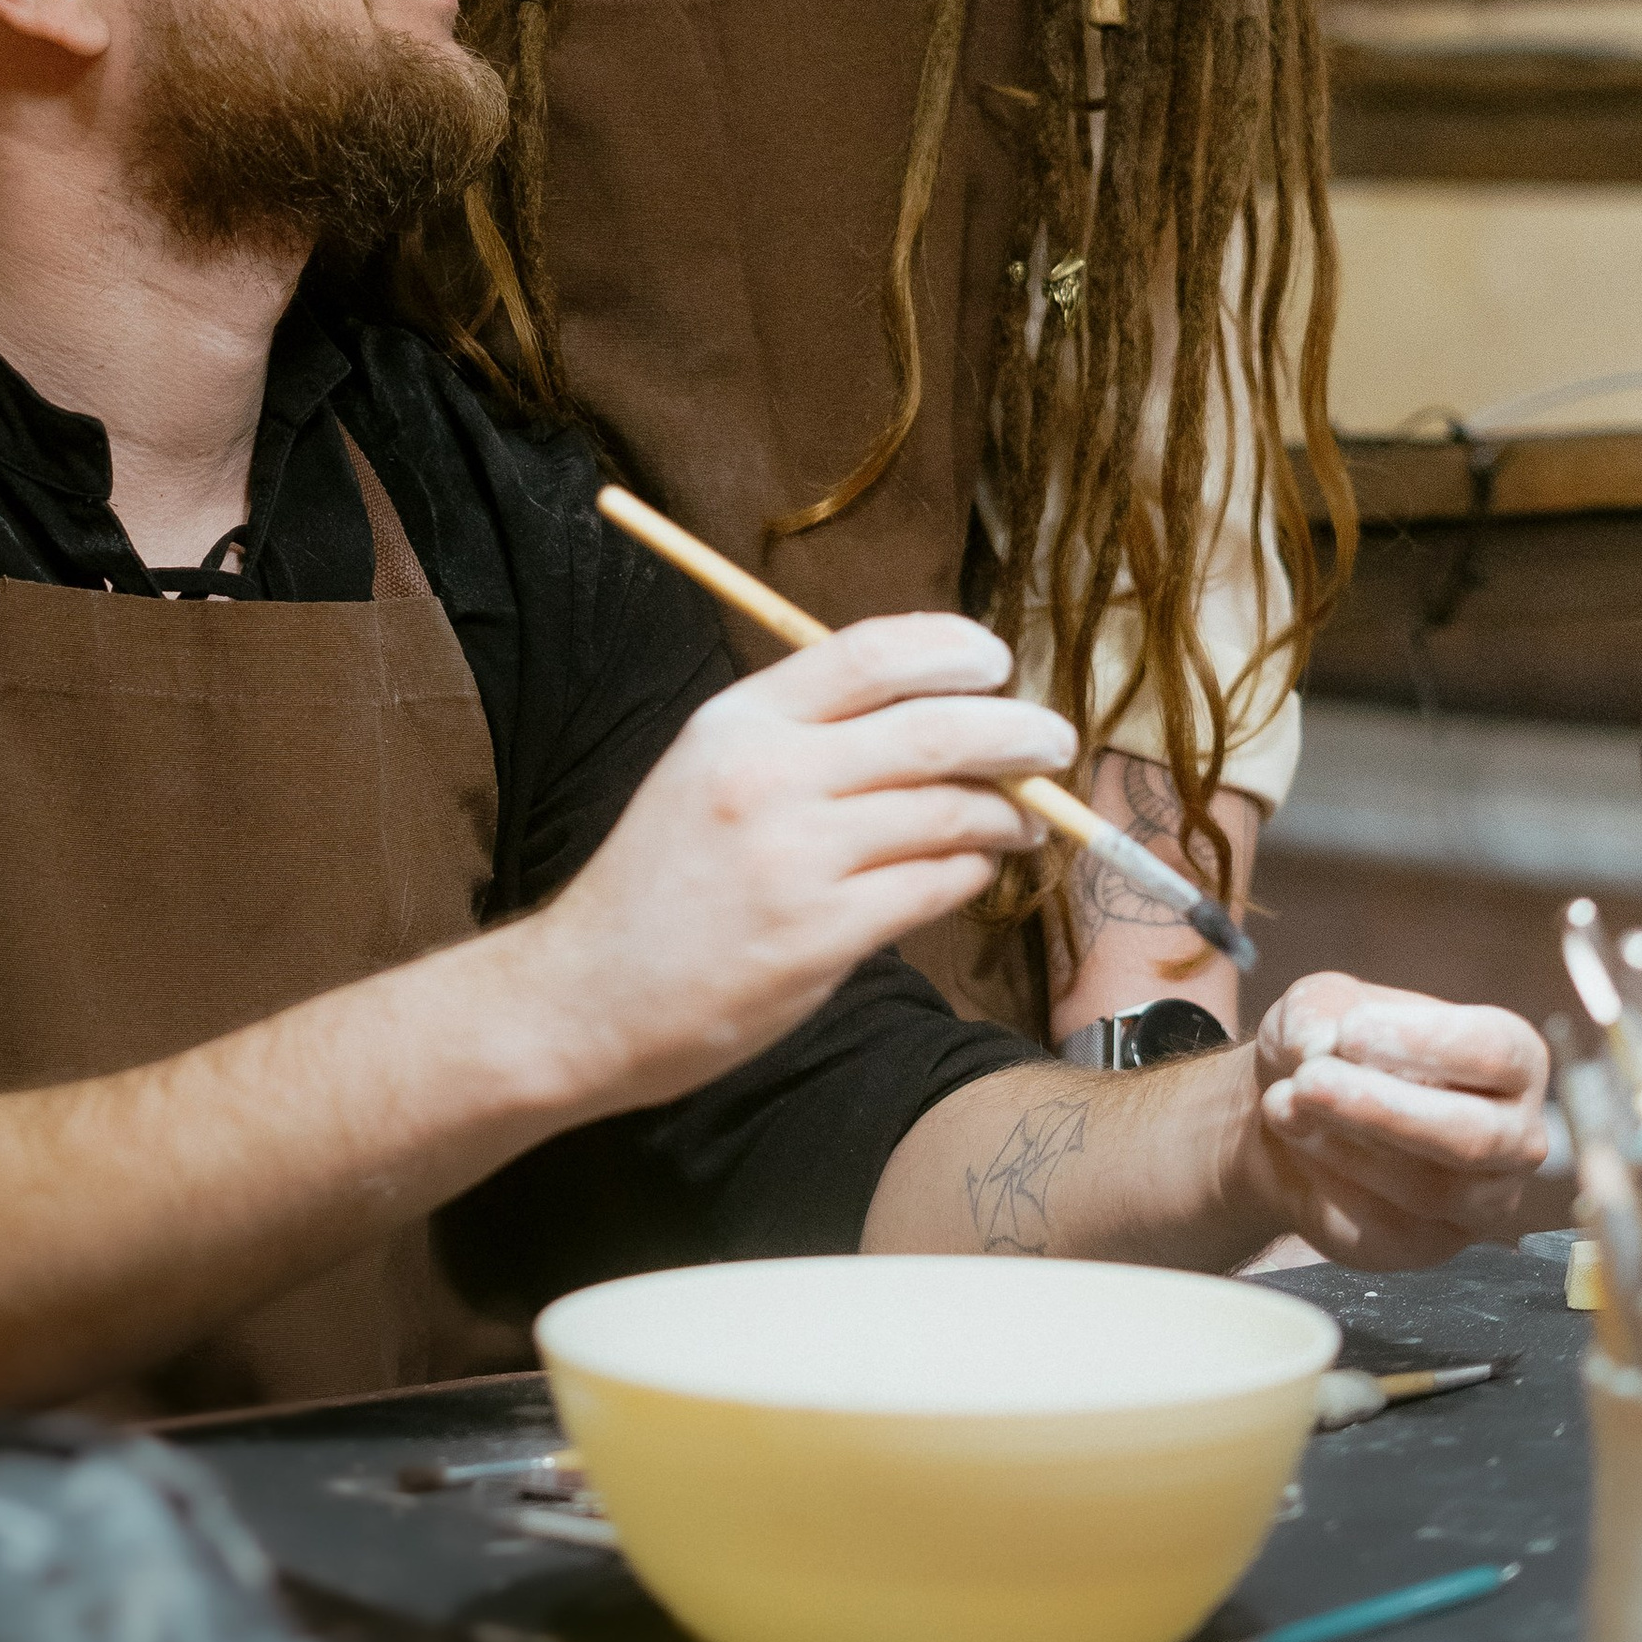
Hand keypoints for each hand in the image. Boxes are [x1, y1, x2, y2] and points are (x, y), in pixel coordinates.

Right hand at [506, 616, 1075, 1113]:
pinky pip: (935, 884)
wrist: (587, 993)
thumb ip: (803, 734)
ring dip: (1007, 811)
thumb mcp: (706, 768)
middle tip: (1055, 740)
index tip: (996, 660)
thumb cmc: (659, 881)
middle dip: (1016, 730)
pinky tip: (973, 868)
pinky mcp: (821, 936)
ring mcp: (795, 858)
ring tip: (1025, 818)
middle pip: (932, 729)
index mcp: (738, 721)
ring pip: (948, 811)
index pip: (868, 653)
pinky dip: (971, 871)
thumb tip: (933, 705)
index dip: (951, 648)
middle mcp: (767, 777)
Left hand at [1239, 975, 1551, 1266]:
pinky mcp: (1430, 1243)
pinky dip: (1332, 1179)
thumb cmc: (1327, 1045)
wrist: (1287, 1112)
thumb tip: (1317, 1050)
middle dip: (1386, 1110)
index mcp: (1512, 1059)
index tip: (1349, 1031)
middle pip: (1475, 1136)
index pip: (1496, 1052)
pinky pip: (1390, 1226)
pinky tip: (1296, 1138)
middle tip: (1310, 1080)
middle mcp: (1514, 1135)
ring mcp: (1482, 1199)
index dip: (1425, 1043)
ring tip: (1285, 1102)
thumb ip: (1320, 1015)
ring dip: (1346, 1144)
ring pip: (1431, 1188)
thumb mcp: (1318, 1004)